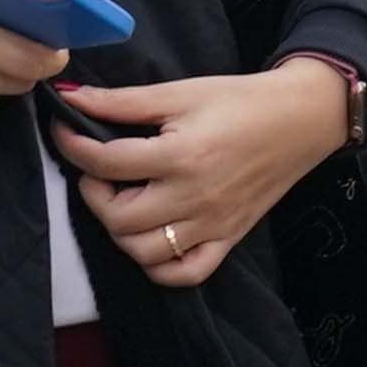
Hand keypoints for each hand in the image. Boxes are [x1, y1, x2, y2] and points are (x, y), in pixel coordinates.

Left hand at [53, 63, 345, 287]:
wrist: (301, 120)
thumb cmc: (241, 101)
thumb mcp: (180, 92)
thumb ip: (122, 101)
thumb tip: (71, 100)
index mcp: (181, 156)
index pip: (106, 162)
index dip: (73, 145)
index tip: (65, 130)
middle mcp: (194, 198)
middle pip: (119, 218)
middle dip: (95, 193)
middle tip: (101, 170)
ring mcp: (212, 225)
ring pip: (144, 253)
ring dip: (122, 231)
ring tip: (126, 200)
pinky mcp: (227, 239)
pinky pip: (184, 274)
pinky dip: (159, 265)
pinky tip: (153, 235)